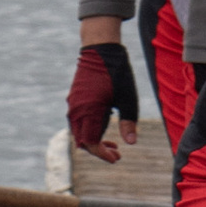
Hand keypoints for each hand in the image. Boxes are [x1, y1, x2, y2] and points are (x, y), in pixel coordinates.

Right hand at [67, 40, 142, 158]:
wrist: (100, 48)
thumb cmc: (117, 72)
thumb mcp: (128, 98)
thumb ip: (129, 122)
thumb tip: (131, 143)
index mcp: (90, 110)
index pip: (91, 143)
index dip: (103, 154)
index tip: (116, 158)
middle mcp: (78, 110)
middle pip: (83, 142)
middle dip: (99, 151)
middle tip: (117, 153)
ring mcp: (74, 105)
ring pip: (79, 133)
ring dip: (94, 141)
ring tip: (113, 143)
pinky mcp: (74, 100)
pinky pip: (78, 122)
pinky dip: (89, 129)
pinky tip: (104, 127)